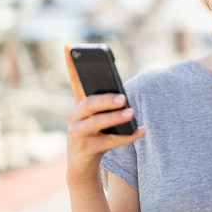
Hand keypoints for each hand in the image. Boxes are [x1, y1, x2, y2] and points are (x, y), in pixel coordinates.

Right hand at [64, 45, 144, 184]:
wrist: (83, 165)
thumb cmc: (96, 136)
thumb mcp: (99, 118)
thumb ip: (107, 105)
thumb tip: (125, 95)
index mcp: (79, 105)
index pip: (74, 81)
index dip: (70, 64)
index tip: (69, 46)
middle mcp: (73, 116)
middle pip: (89, 104)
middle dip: (106, 100)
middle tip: (123, 98)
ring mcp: (76, 133)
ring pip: (96, 123)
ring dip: (115, 118)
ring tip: (132, 113)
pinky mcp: (84, 149)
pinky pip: (109, 141)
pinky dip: (128, 137)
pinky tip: (142, 131)